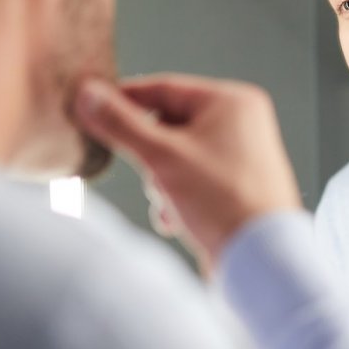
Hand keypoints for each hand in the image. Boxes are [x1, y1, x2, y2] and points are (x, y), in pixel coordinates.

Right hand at [74, 74, 302, 261]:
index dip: (125, 100)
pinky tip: (176, 220)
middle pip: (169, 126)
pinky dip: (177, 199)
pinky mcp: (236, 188)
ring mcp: (241, 157)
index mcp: (232, 102)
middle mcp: (241, 124)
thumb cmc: (223, 202)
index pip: (164, 88)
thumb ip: (121, 124)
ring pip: (176, 157)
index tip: (92, 109)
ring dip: (161, 183)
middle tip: (149, 175)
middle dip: (150, 157)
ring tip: (170, 203)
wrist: (259, 260)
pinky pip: (192, 181)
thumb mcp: (161, 157)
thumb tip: (88, 94)